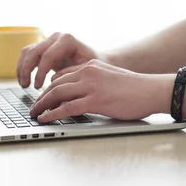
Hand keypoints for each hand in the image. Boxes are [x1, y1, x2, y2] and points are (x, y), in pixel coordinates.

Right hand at [17, 32, 101, 88]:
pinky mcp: (44, 47)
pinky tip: (23, 80)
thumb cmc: (93, 66)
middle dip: (27, 70)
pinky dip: (23, 66)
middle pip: (34, 51)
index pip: (48, 56)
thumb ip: (70, 75)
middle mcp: (56, 37)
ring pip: (28, 51)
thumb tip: (53, 82)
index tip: (37, 87)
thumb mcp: (86, 71)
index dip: (40, 73)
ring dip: (22, 68)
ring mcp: (49, 40)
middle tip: (26, 86)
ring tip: (24, 84)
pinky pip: (28, 54)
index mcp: (68, 40)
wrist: (95, 59)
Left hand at [29, 60, 170, 122]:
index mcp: (90, 66)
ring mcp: (91, 86)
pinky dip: (52, 114)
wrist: (152, 90)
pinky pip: (67, 108)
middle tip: (33, 108)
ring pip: (57, 94)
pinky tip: (45, 119)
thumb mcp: (110, 78)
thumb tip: (80, 96)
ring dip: (42, 106)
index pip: (61, 75)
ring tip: (34, 115)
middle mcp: (87, 72)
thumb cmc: (135, 89)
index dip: (49, 88)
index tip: (43, 98)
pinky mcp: (95, 101)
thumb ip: (93, 83)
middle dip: (41, 98)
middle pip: (55, 84)